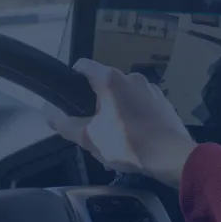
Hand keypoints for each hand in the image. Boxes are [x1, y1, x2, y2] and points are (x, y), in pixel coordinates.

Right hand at [46, 58, 197, 187]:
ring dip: (116, 109)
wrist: (171, 156)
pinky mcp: (163, 101)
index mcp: (110, 80)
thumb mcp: (89, 138)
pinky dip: (134, 114)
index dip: (72, 78)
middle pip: (104, 83)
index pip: (83, 66)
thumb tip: (49, 115)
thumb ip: (66, 125)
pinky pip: (141, 103)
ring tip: (115, 134)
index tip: (69, 97)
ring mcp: (150, 88)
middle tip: (93, 125)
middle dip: (96, 101)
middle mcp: (131, 77)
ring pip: (124, 94)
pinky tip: (135, 135)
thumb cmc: (127, 144)